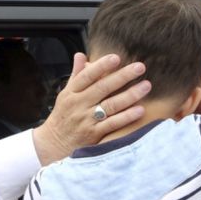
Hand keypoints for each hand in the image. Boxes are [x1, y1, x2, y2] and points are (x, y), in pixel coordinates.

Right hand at [33, 53, 149, 164]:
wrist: (54, 144)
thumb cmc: (63, 116)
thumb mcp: (65, 95)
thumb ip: (76, 75)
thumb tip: (81, 55)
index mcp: (71, 93)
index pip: (86, 76)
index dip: (101, 66)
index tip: (116, 58)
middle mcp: (78, 105)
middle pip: (102, 88)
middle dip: (122, 76)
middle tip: (140, 67)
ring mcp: (86, 120)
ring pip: (110, 105)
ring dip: (129, 95)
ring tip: (146, 86)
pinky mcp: (93, 134)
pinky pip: (112, 124)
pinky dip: (126, 117)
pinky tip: (140, 110)